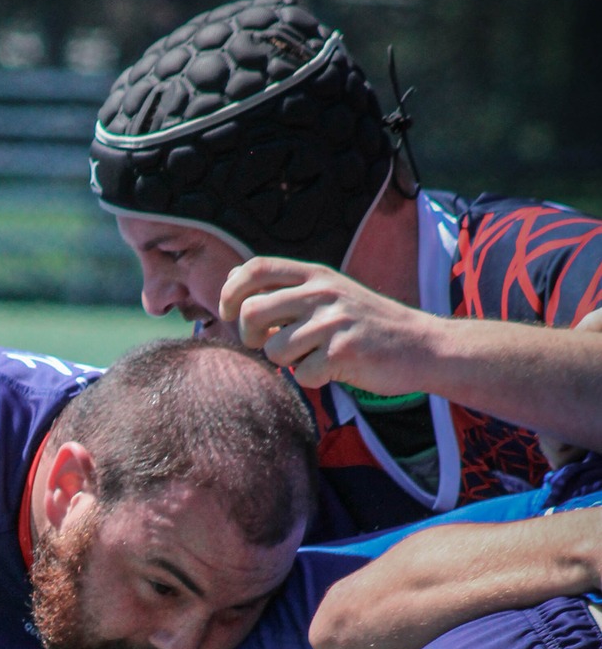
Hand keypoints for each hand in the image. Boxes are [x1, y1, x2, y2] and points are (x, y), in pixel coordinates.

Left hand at [219, 258, 434, 391]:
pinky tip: (334, 369)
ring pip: (274, 350)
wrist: (422, 345)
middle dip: (249, 337)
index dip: (230, 291)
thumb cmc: (366, 323)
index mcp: (315, 274)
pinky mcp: (344, 352)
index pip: (254, 268)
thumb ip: (286, 288)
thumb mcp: (329, 292)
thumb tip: (233, 277)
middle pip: (251, 312)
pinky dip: (312, 380)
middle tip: (267, 344)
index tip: (227, 313)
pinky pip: (302, 375)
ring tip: (311, 356)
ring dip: (286, 363)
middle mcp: (322, 292)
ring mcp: (333, 321)